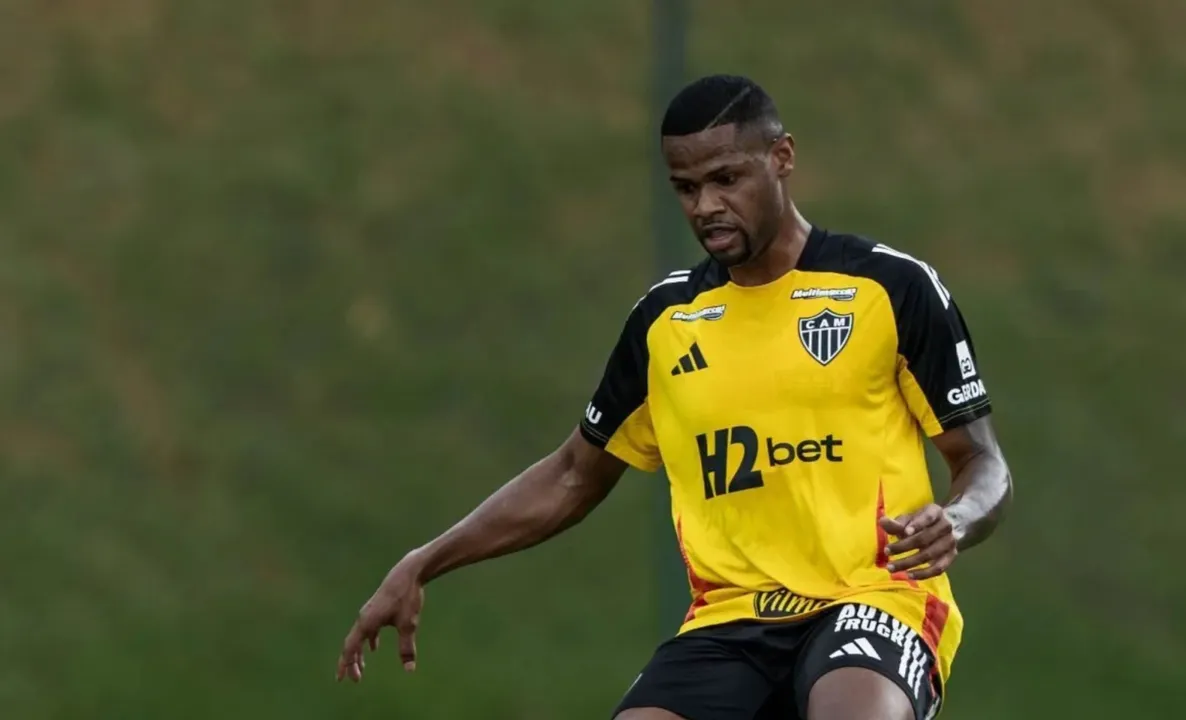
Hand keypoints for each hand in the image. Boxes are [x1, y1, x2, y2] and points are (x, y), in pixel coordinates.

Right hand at [336, 552, 426, 682]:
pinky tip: (374, 648)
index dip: (346, 664)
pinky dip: (368, 640)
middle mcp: (363, 618)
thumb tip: (409, 669)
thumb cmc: (406, 597)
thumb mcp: (408, 625)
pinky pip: (367, 628)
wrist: (408, 573)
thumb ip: (406, 648)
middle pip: (352, 644)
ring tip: (362, 668)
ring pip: (359, 636)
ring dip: (359, 652)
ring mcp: (369, 612)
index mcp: (366, 623)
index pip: (350, 648)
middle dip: (351, 662)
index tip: (343, 679)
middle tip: (355, 679)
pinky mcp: (376, 608)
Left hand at [879, 504, 960, 580]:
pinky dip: (923, 574)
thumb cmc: (920, 523)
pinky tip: (908, 575)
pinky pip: (938, 569)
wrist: (941, 530)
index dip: (917, 524)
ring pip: (929, 555)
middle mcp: (946, 526)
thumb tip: (882, 521)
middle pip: (925, 538)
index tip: (905, 532)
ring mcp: (950, 543)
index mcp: (935, 512)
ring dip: (908, 563)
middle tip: (886, 551)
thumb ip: (896, 523)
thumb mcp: (908, 519)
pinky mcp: (951, 557)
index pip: (928, 517)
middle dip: (903, 546)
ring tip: (891, 567)